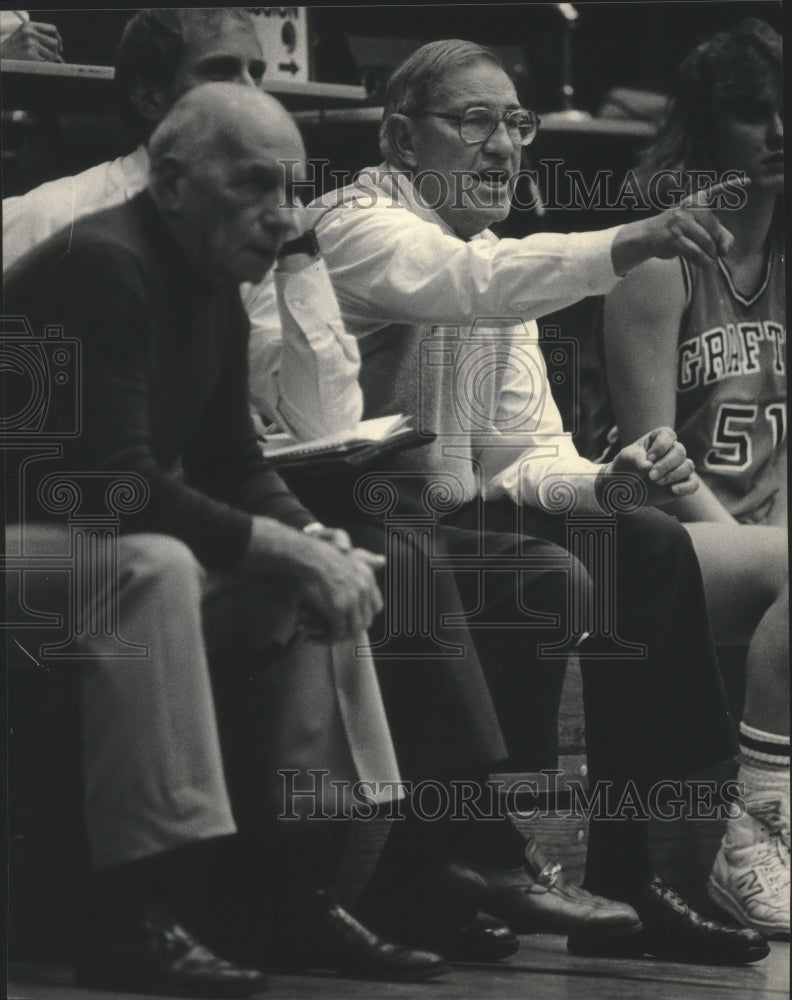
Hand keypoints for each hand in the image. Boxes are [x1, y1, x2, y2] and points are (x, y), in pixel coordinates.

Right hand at [1, 20, 62, 61]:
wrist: (3, 54)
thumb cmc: (16, 46)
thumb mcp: (25, 35)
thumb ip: (39, 37)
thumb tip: (60, 51)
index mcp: (29, 25)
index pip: (53, 29)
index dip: (58, 39)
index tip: (59, 47)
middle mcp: (30, 32)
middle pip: (54, 43)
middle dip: (55, 51)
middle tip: (52, 57)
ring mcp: (30, 43)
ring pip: (52, 54)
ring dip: (50, 60)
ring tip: (43, 61)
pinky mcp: (30, 54)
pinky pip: (47, 62)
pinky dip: (45, 65)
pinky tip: (38, 65)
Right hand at [240, 517, 383, 640]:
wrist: (308, 556)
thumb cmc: (323, 554)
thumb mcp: (351, 554)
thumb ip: (368, 559)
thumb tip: (383, 560)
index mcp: (368, 578)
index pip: (376, 607)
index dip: (364, 615)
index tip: (349, 618)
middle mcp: (364, 590)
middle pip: (365, 621)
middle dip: (351, 629)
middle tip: (334, 631)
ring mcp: (352, 600)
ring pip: (353, 630)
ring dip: (338, 636)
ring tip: (323, 636)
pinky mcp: (337, 609)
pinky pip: (337, 632)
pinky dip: (326, 637)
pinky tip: (314, 636)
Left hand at [607, 426, 698, 506]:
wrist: (625, 488)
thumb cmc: (626, 467)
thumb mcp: (625, 459)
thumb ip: (635, 458)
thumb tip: (648, 465)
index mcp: (659, 438)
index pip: (668, 435)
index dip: (661, 446)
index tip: (649, 458)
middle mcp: (672, 450)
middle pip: (679, 452)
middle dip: (665, 464)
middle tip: (651, 476)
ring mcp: (678, 467)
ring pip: (688, 466)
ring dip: (674, 475)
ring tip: (657, 482)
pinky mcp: (682, 483)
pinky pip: (693, 484)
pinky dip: (685, 487)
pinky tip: (673, 490)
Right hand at [611, 178, 748, 274]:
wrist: (650, 234)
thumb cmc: (678, 229)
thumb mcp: (698, 226)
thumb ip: (718, 234)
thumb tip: (725, 250)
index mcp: (698, 200)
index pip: (717, 192)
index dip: (732, 186)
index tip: (749, 181)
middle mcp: (689, 208)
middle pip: (714, 229)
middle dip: (718, 244)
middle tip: (718, 253)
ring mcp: (680, 222)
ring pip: (705, 242)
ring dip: (711, 255)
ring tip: (711, 261)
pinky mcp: (673, 238)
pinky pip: (694, 252)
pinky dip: (703, 261)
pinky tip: (706, 265)